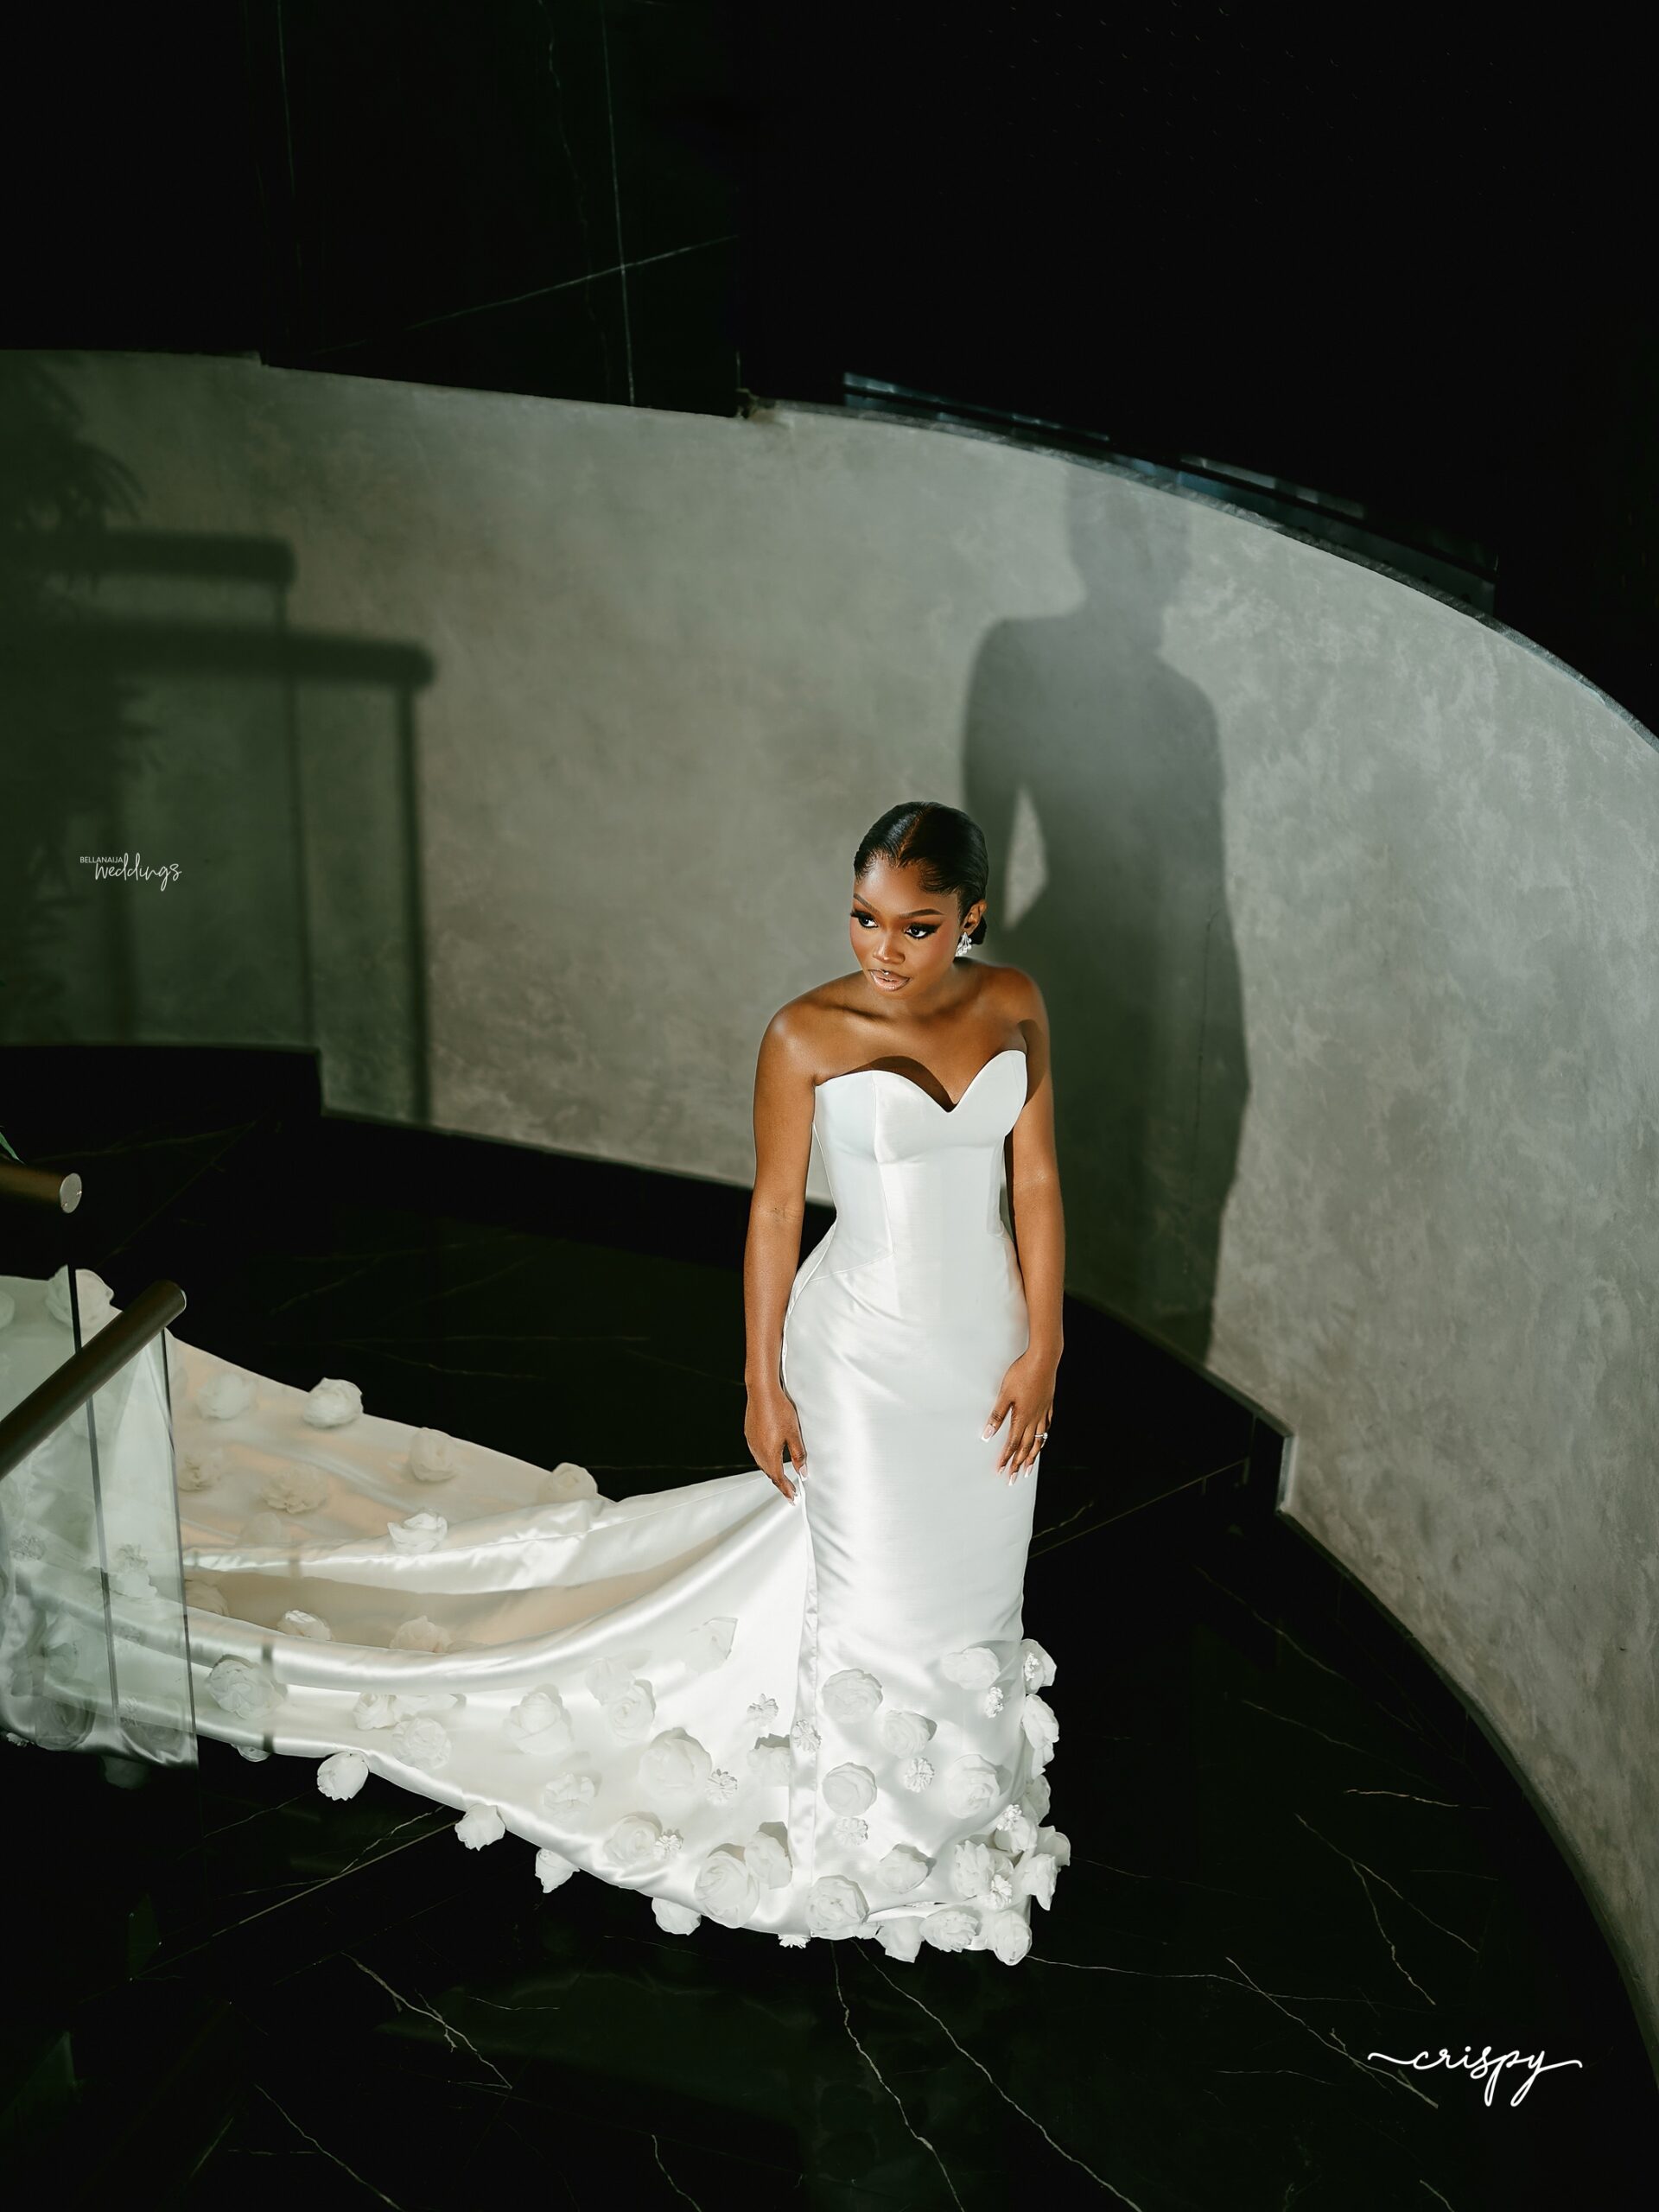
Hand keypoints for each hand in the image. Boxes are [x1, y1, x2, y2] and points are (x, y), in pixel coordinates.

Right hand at [745, 1380, 806, 1502]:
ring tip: (781, 1477)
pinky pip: (757, 1453)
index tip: (793, 1498)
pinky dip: (766, 1460)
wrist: (762, 1392)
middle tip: (790, 1491)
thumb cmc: (778, 1410)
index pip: (778, 1479)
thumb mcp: (794, 1434)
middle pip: (769, 1473)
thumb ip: (798, 1455)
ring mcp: (752, 1443)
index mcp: (769, 1454)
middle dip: (780, 1483)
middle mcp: (758, 1451)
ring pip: (762, 1464)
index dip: (786, 1490)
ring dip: (772, 1472)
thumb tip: (803, 1472)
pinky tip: (771, 1457)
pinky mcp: (750, 1434)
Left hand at [982, 1351, 1056, 1481]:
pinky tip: (1042, 1439)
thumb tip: (988, 1435)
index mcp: (1022, 1417)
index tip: (1000, 1471)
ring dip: (1033, 1456)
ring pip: (1038, 1440)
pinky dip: (1043, 1437)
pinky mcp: (1048, 1404)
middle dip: (1019, 1464)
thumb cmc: (1022, 1374)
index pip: (1012, 1444)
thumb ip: (997, 1415)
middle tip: (1014, 1479)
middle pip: (1026, 1447)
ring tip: (1030, 1468)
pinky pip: (1046, 1427)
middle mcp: (1034, 1419)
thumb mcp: (1004, 1394)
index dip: (1006, 1459)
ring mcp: (1043, 1412)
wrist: (1043, 1359)